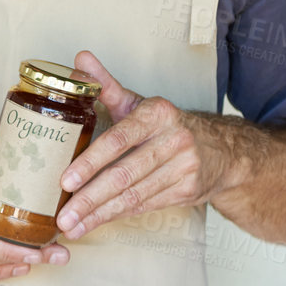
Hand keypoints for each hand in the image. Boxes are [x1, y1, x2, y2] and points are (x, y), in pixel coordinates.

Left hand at [55, 51, 230, 238]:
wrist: (221, 149)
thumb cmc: (167, 124)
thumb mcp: (139, 102)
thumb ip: (106, 84)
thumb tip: (80, 58)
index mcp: (157, 113)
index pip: (119, 139)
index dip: (91, 162)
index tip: (65, 180)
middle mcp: (174, 139)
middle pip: (124, 174)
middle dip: (90, 198)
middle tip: (64, 216)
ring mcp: (183, 168)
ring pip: (133, 196)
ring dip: (100, 214)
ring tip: (73, 227)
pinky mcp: (187, 191)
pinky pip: (145, 206)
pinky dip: (118, 215)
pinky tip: (97, 222)